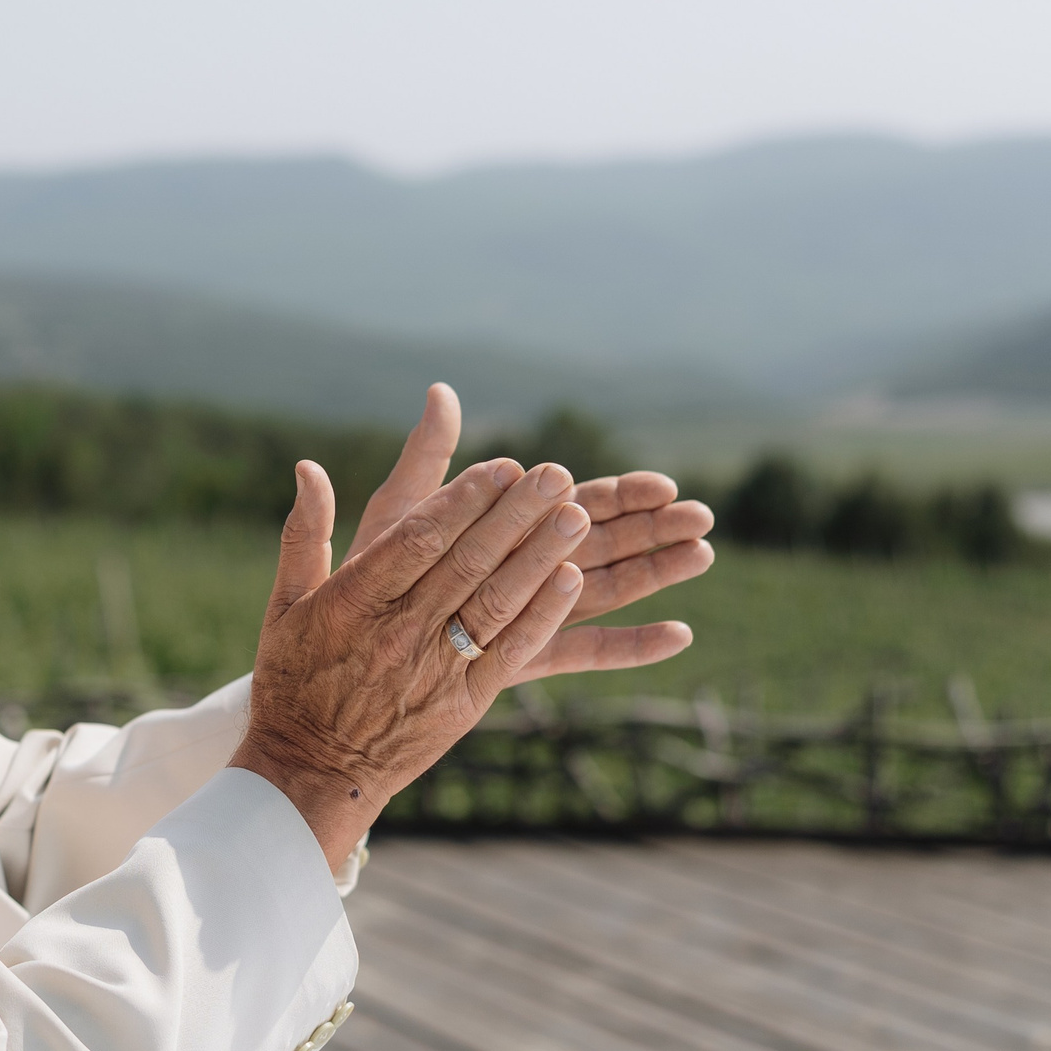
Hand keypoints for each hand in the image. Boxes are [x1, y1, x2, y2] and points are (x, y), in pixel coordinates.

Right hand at [234, 456, 590, 866]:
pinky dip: (543, 615)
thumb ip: (304, 533)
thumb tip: (309, 468)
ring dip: (540, 556)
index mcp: (354, 601)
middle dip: (514, 514)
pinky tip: (572, 580)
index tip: (501, 467)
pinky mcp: (465, 703)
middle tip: (553, 474)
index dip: (463, 500)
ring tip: (577, 513)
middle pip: (467, 562)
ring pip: (497, 601)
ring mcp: (436, 668)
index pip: (417, 538)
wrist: (311, 772)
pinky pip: (512, 651)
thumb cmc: (293, 682)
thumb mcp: (285, 605)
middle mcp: (399, 631)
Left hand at [352, 384, 712, 681]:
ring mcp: (527, 615)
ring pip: (604, 590)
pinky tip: (678, 638)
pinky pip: (582, 651)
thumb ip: (426, 460)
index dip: (621, 494)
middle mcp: (525, 569)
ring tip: (701, 556)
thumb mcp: (396, 515)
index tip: (663, 484)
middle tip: (700, 517)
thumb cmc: (365, 579)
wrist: (349, 654)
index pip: (577, 502)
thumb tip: (438, 391)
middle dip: (652, 529)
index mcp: (505, 529)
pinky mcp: (522, 658)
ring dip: (655, 574)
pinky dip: (630, 647)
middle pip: (603, 544)